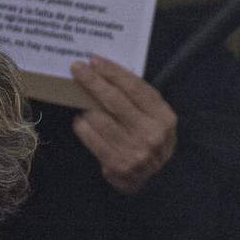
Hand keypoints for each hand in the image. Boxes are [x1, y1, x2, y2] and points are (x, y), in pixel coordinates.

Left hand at [69, 57, 176, 193]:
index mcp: (163, 116)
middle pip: (115, 100)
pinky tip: (80, 120)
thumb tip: (105, 75)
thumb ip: (137, 99)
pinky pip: (92, 139)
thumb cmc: (152, 139)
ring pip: (100, 119)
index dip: (113, 72)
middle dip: (93, 81)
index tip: (95, 61)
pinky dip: (82, 126)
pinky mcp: (118, 165)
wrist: (159, 179)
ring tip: (79, 99)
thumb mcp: (156, 117)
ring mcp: (135, 151)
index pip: (135, 87)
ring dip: (85, 105)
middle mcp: (151, 133)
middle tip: (76, 68)